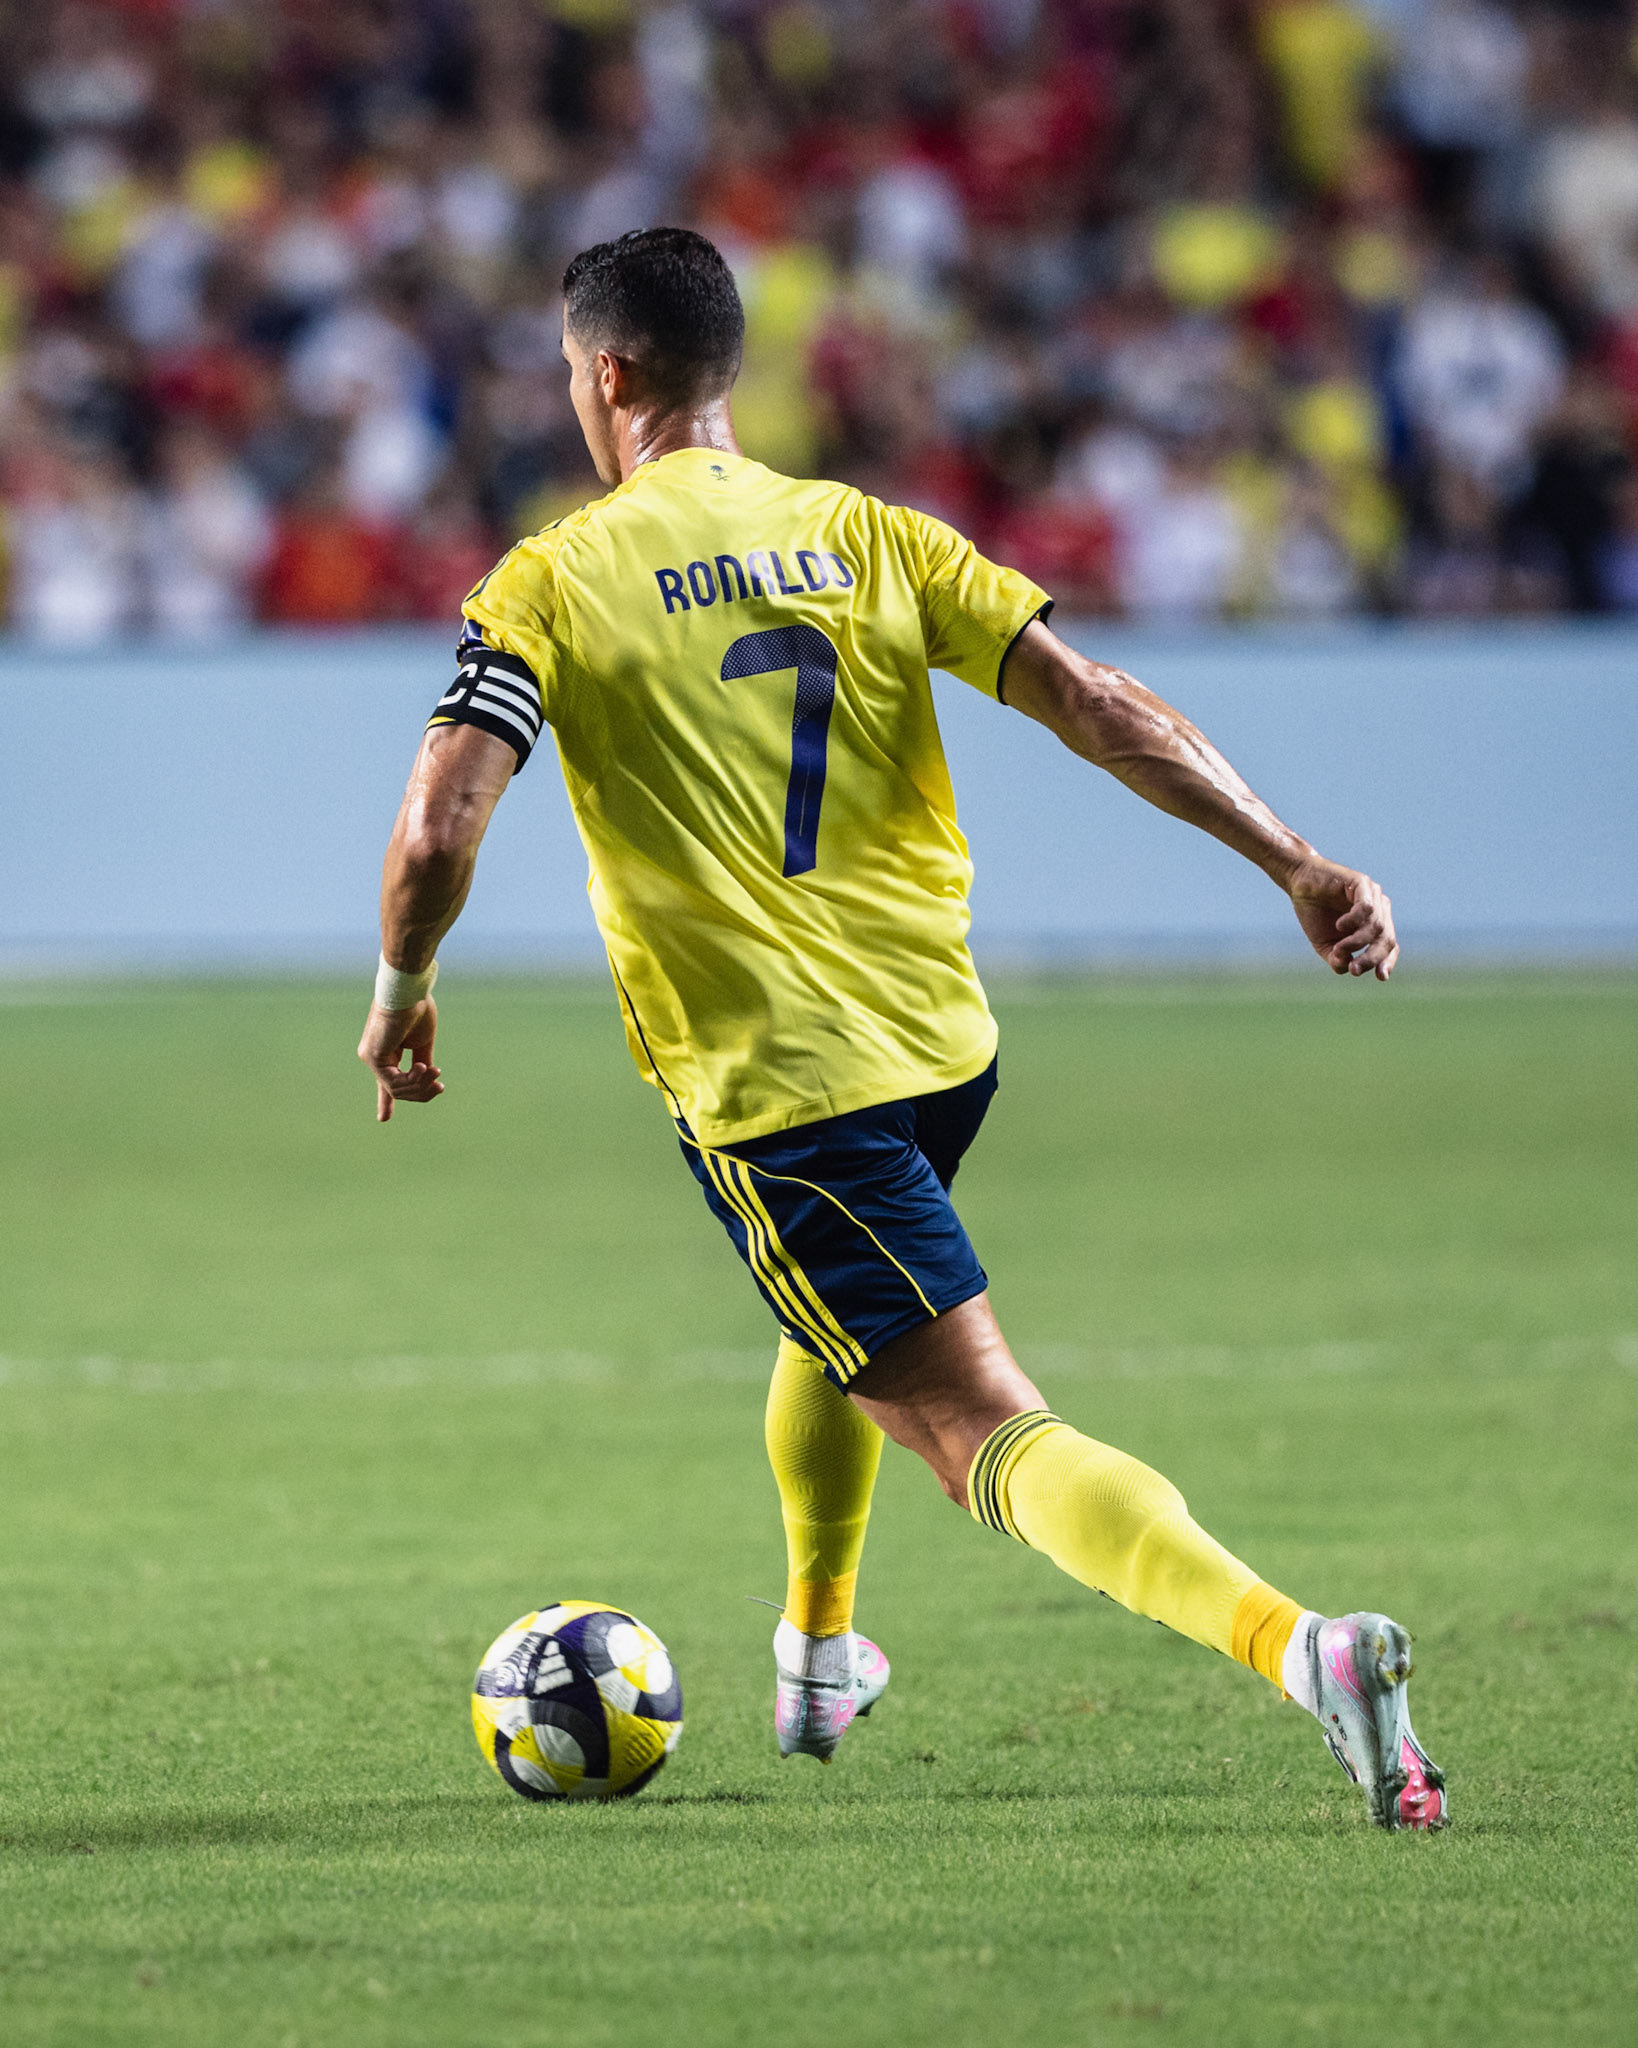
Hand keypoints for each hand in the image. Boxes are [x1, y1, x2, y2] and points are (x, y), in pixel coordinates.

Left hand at [357, 998, 442, 1120]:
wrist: (409, 991)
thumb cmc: (417, 1009)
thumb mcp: (423, 1042)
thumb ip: (422, 1063)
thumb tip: (426, 1082)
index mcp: (386, 1051)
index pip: (386, 1081)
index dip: (386, 1101)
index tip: (383, 1119)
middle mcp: (374, 1056)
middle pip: (397, 1089)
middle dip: (421, 1093)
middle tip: (439, 1087)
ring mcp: (371, 1057)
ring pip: (397, 1089)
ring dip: (421, 1085)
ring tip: (436, 1073)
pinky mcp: (372, 1057)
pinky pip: (394, 1083)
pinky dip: (413, 1080)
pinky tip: (424, 1068)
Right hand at [1285, 857, 1398, 979]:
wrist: (1299, 883)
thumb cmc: (1315, 913)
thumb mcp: (1325, 944)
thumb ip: (1337, 959)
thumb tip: (1347, 968)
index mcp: (1375, 924)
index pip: (1389, 946)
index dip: (1387, 961)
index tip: (1381, 977)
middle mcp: (1379, 910)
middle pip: (1387, 939)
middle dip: (1371, 958)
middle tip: (1354, 969)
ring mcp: (1373, 895)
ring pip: (1377, 926)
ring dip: (1357, 942)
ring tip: (1338, 948)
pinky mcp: (1362, 883)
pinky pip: (1367, 908)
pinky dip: (1354, 921)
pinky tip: (1340, 925)